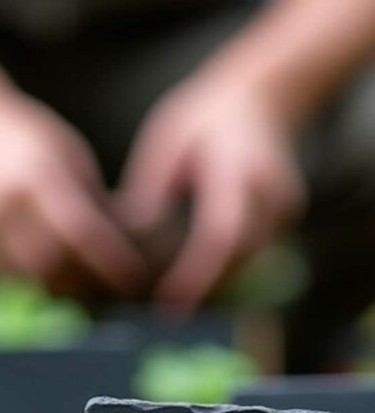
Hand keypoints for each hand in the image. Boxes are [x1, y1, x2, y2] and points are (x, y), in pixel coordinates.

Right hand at [0, 91, 149, 297]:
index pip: (80, 231)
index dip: (109, 260)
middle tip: (109, 291)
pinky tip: (51, 282)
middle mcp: (5, 205)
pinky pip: (5, 279)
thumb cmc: (29, 138)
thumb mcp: (69, 156)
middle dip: (84, 284)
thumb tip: (124, 246)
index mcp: (37, 176)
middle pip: (51, 266)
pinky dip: (32, 285)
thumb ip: (91, 200)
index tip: (133, 277)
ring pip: (26, 280)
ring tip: (82, 290)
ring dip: (58, 291)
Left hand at [116, 76, 305, 307]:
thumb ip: (151, 192)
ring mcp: (284, 208)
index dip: (196, 273)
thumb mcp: (166, 144)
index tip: (169, 301)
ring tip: (172, 306)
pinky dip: (222, 270)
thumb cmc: (202, 120)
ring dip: (211, 284)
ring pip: (246, 261)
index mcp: (239, 166)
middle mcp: (271, 191)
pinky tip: (191, 285)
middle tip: (162, 315)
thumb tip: (129, 245)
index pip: (221, 232)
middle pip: (237, 256)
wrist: (260, 97)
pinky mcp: (282, 222)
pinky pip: (250, 255)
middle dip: (201, 288)